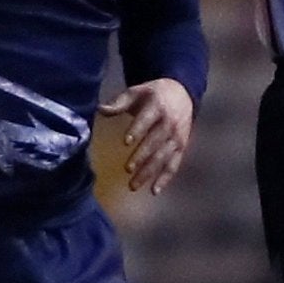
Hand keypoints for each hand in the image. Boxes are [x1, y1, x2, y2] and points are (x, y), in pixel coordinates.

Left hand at [101, 77, 194, 193]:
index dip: (137, 130)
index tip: (126, 142)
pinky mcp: (181, 147)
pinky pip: (174, 165)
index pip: (147, 119)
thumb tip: (100, 109)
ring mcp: (177, 137)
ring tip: (133, 185)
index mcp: (158, 106)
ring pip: (163, 156)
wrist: (182, 94)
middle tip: (128, 169)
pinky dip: (165, 179)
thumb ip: (120, 102)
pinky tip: (154, 191)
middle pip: (155, 141)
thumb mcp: (137, 92)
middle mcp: (170, 123)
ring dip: (149, 172)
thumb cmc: (154, 94)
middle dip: (142, 156)